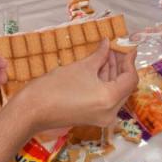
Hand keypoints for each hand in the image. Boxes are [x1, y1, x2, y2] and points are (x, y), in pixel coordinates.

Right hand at [17, 39, 137, 130]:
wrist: (32, 111)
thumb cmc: (56, 87)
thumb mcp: (81, 67)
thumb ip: (99, 55)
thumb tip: (107, 43)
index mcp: (110, 99)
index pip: (130, 78)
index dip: (129, 61)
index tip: (127, 47)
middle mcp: (111, 112)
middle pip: (124, 86)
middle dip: (120, 66)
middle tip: (115, 48)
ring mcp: (102, 117)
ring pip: (115, 92)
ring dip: (112, 73)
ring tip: (106, 53)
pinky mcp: (92, 118)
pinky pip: (105, 98)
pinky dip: (104, 83)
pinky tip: (99, 66)